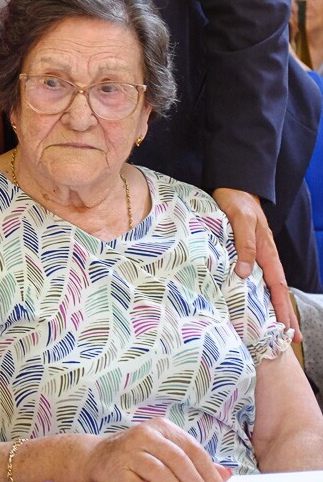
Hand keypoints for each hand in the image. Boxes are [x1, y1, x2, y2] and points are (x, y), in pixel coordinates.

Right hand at [82, 420, 231, 481]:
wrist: (97, 457)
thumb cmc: (137, 456)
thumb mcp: (166, 452)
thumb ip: (194, 461)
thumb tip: (227, 473)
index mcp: (161, 427)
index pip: (193, 449)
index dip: (210, 472)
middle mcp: (145, 434)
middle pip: (179, 460)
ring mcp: (129, 451)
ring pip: (161, 473)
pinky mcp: (118, 469)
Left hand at [211, 187, 299, 339]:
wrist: (233, 186)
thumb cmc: (235, 201)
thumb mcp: (240, 220)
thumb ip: (244, 244)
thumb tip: (246, 274)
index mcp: (267, 250)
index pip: (277, 285)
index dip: (282, 307)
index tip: (288, 328)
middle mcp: (264, 255)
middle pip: (278, 289)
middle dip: (285, 314)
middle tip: (292, 340)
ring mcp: (256, 253)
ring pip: (268, 285)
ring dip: (274, 306)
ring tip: (279, 328)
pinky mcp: (245, 250)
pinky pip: (256, 276)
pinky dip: (259, 292)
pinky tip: (255, 302)